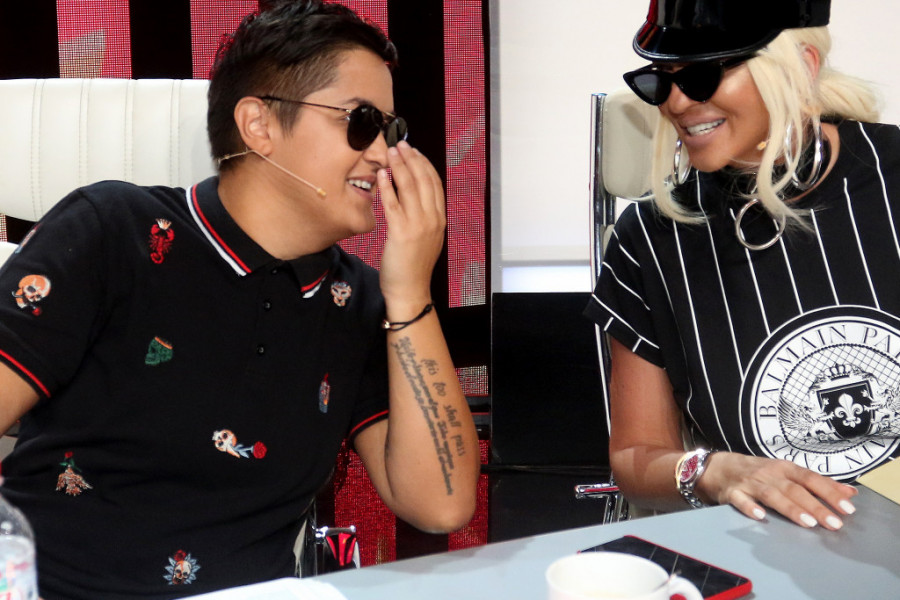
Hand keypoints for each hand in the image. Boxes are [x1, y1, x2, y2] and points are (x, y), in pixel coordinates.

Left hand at [377, 141, 445, 305]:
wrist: (410, 290)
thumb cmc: (414, 266)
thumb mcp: (427, 238)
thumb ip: (424, 217)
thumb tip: (415, 197)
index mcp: (440, 219)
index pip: (434, 183)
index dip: (424, 163)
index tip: (414, 151)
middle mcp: (432, 219)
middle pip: (424, 180)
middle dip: (412, 158)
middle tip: (400, 144)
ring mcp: (418, 225)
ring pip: (410, 187)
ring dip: (400, 166)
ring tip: (391, 152)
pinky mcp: (401, 232)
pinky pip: (394, 203)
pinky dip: (388, 186)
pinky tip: (382, 174)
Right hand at [697, 452, 857, 529]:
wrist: (717, 467)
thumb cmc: (757, 471)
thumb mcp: (787, 472)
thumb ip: (817, 483)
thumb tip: (850, 492)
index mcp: (784, 468)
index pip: (811, 479)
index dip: (829, 492)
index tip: (848, 508)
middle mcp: (769, 473)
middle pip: (794, 489)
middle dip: (815, 506)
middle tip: (834, 523)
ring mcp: (750, 483)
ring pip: (772, 495)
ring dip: (790, 508)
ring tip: (808, 522)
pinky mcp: (732, 492)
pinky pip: (740, 500)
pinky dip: (749, 507)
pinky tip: (760, 516)